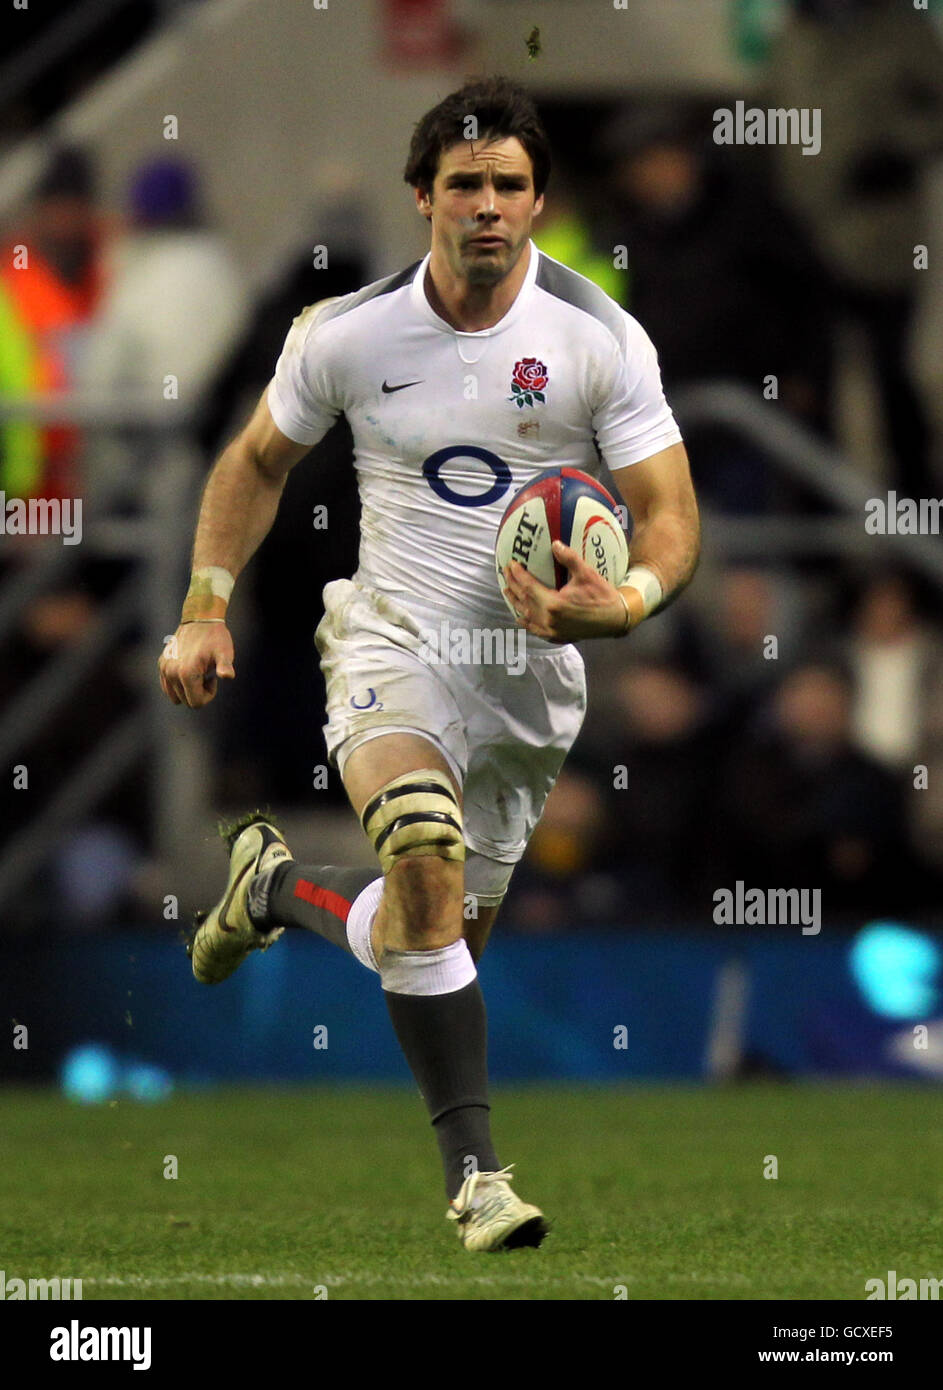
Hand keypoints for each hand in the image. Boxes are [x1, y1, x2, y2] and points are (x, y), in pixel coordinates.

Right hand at [158, 621, 234, 706]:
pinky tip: (188, 667)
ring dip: (188, 688)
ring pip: (176, 697)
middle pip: (186, 701)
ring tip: (197, 670)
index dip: (208, 694)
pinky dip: (178, 683)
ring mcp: (164, 669)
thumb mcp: (224, 652)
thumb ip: (225, 666)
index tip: (212, 678)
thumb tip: (227, 676)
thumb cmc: (215, 638)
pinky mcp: (161, 664)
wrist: (200, 619)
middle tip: (206, 672)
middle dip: (198, 691)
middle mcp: (171, 673)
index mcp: (186, 673)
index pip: (196, 703)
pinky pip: (167, 687)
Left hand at [503, 540, 639, 641]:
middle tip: (506, 573)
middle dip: (513, 586)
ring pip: (527, 616)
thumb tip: (555, 544)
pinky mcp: (557, 636)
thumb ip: (569, 558)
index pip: (528, 587)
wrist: (616, 619)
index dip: (518, 575)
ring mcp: (552, 630)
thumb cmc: (602, 595)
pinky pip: (536, 630)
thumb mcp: (587, 573)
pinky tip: (520, 617)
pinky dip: (526, 622)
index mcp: (554, 604)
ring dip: (515, 603)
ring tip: (507, 591)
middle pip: (524, 601)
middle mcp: (549, 620)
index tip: (511, 564)